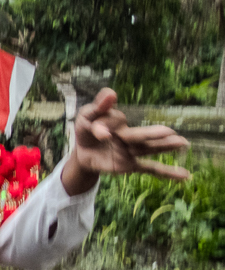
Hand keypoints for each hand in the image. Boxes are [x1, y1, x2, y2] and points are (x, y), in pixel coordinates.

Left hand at [62, 89, 189, 193]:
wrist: (84, 152)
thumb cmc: (87, 130)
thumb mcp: (85, 117)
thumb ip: (96, 108)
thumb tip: (112, 94)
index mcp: (118, 121)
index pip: (114, 121)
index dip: (103, 126)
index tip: (97, 132)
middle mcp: (129, 135)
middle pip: (141, 135)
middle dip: (153, 135)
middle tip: (168, 132)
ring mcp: (131, 151)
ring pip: (149, 149)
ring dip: (164, 147)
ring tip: (183, 143)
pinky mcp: (131, 165)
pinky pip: (151, 169)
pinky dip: (168, 172)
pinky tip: (185, 175)